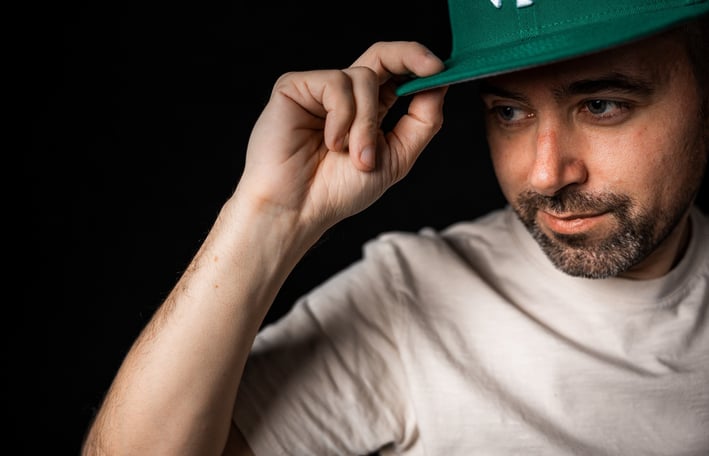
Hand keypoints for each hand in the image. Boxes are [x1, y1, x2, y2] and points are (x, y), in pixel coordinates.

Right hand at [235, 41, 446, 238]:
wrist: (298, 210)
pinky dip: (341, 118)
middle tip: (433, 68)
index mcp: (368, 111)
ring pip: (363, 78)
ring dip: (366, 124)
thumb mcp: (395, 158)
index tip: (443, 71)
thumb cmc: (337, 192)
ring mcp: (319, 90)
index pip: (397, 75)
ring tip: (354, 157)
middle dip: (410, 56)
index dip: (420, 65)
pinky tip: (329, 142)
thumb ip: (421, 122)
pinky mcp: (295, 87)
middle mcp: (345, 96)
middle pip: (382, 55)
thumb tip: (440, 85)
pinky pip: (336, 84)